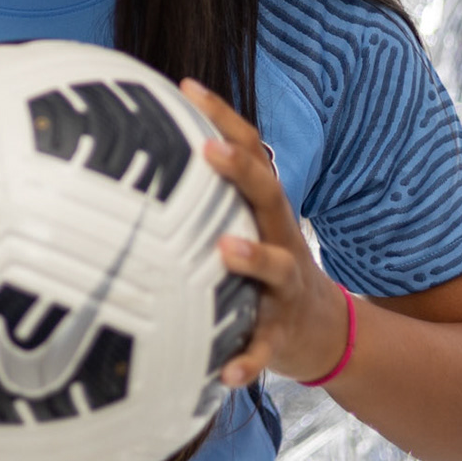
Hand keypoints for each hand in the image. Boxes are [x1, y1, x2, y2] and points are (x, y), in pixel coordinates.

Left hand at [182, 79, 353, 387]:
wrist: (325, 333)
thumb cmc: (265, 268)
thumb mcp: (246, 224)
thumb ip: (204, 197)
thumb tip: (135, 158)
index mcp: (265, 209)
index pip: (250, 150)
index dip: (223, 117)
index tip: (186, 86)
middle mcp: (280, 238)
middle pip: (268, 194)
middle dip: (240, 170)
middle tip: (206, 150)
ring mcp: (284, 288)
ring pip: (276, 268)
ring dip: (254, 257)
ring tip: (225, 249)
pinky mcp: (281, 334)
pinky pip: (265, 349)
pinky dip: (247, 360)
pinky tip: (224, 374)